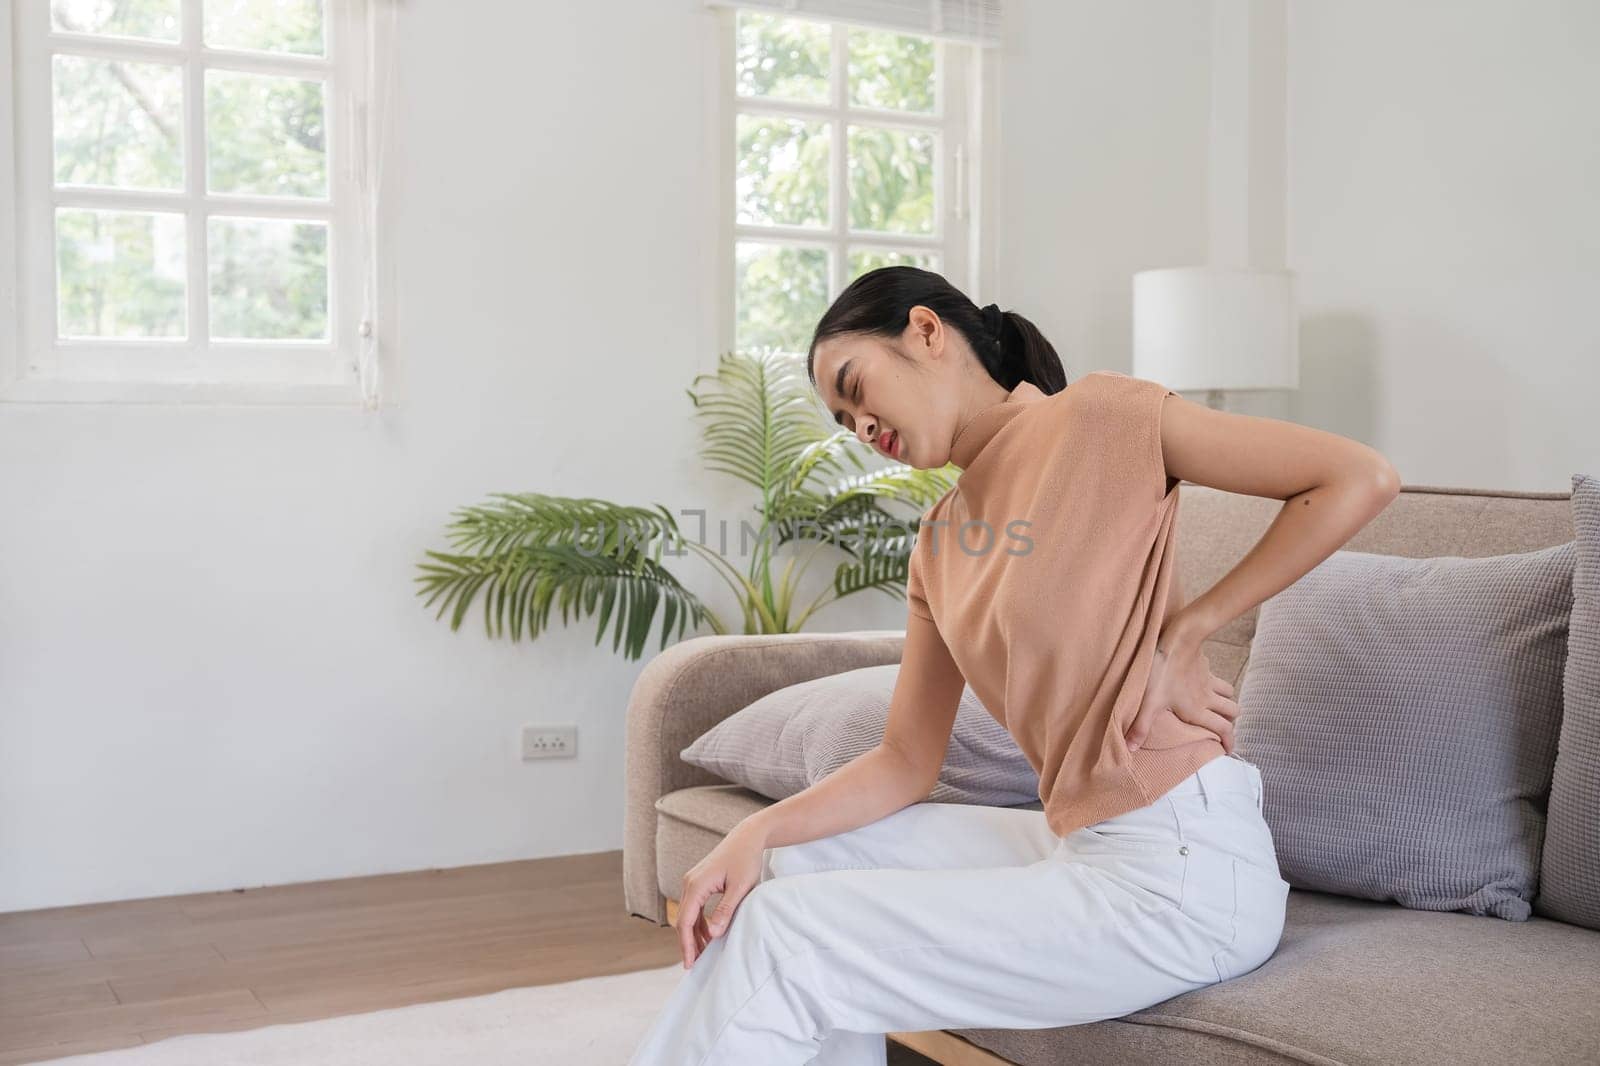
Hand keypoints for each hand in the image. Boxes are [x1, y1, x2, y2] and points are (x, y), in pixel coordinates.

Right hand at [676, 821, 767, 968]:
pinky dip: (699, 924)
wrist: (747, 837)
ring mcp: (693, 882)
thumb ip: (726, 910)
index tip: (690, 964)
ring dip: (693, 935)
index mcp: (697, 884)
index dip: (686, 945)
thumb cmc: (746, 859)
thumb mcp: (740, 886)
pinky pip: (695, 908)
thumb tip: (712, 934)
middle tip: (694, 966)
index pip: (685, 921)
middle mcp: (690, 883)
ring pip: (688, 915)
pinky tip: (708, 936)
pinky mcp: (700, 883)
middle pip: (683, 920)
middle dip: (687, 943)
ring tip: (703, 955)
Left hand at [1126, 633, 1239, 753]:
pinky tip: (1204, 683)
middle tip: (1221, 726)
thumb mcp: (1149, 703)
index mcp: (1198, 711)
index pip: (1223, 729)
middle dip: (1230, 720)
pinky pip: (1218, 678)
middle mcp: (1208, 698)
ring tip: (1216, 707)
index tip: (1228, 749)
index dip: (1230, 741)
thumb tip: (1130, 749)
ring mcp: (1208, 682)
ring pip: (1229, 694)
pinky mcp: (1206, 668)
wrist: (1177, 641)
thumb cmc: (1162, 673)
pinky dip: (1217, 684)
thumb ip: (1141, 726)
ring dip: (1226, 701)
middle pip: (1232, 712)